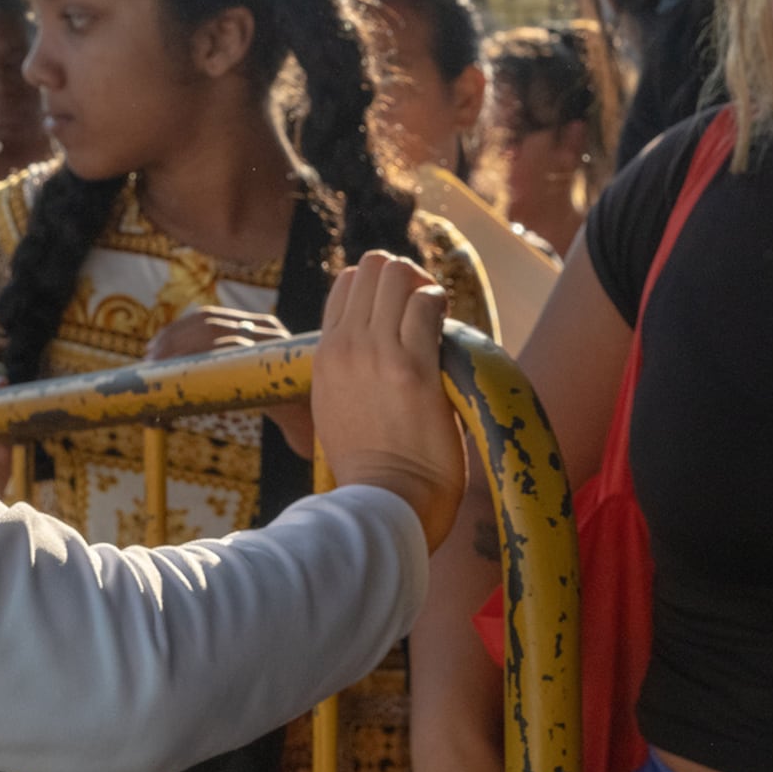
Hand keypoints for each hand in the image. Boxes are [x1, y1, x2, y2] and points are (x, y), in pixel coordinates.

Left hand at [150, 306, 309, 449]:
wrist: (317, 429)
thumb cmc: (279, 406)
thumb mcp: (250, 379)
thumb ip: (226, 366)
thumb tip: (176, 368)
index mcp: (262, 328)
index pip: (209, 316)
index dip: (175, 330)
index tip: (152, 350)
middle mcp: (269, 331)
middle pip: (208, 322)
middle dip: (171, 340)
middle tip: (149, 362)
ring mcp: (274, 348)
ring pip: (214, 337)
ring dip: (180, 356)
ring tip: (159, 377)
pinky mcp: (273, 372)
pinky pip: (230, 362)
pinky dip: (199, 372)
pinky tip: (181, 388)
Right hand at [307, 254, 460, 549]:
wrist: (382, 503)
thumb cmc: (369, 468)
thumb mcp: (334, 410)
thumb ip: (346, 376)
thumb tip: (370, 362)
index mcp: (324, 356)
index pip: (346, 285)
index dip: (380, 288)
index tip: (403, 313)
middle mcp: (345, 346)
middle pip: (372, 268)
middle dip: (405, 278)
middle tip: (426, 307)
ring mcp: (377, 354)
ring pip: (398, 274)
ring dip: (424, 287)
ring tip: (438, 317)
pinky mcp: (414, 368)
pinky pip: (427, 303)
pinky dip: (441, 304)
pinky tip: (448, 327)